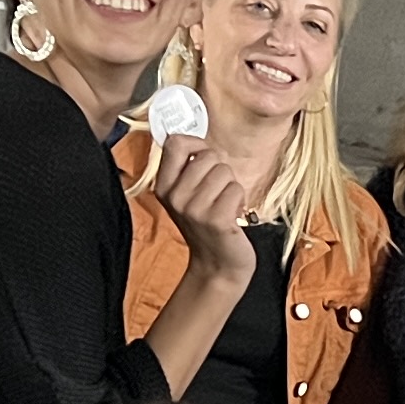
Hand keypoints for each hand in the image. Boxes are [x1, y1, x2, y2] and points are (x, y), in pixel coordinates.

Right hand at [146, 134, 257, 287]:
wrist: (216, 265)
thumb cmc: (207, 224)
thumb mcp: (186, 195)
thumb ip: (187, 167)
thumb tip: (195, 138)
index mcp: (163, 186)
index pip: (175, 142)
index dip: (197, 144)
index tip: (204, 159)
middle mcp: (174, 196)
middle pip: (208, 156)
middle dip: (221, 170)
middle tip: (217, 193)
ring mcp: (194, 209)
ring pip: (225, 171)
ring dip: (231, 187)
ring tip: (224, 206)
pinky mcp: (216, 220)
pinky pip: (236, 189)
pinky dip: (240, 201)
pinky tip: (232, 217)